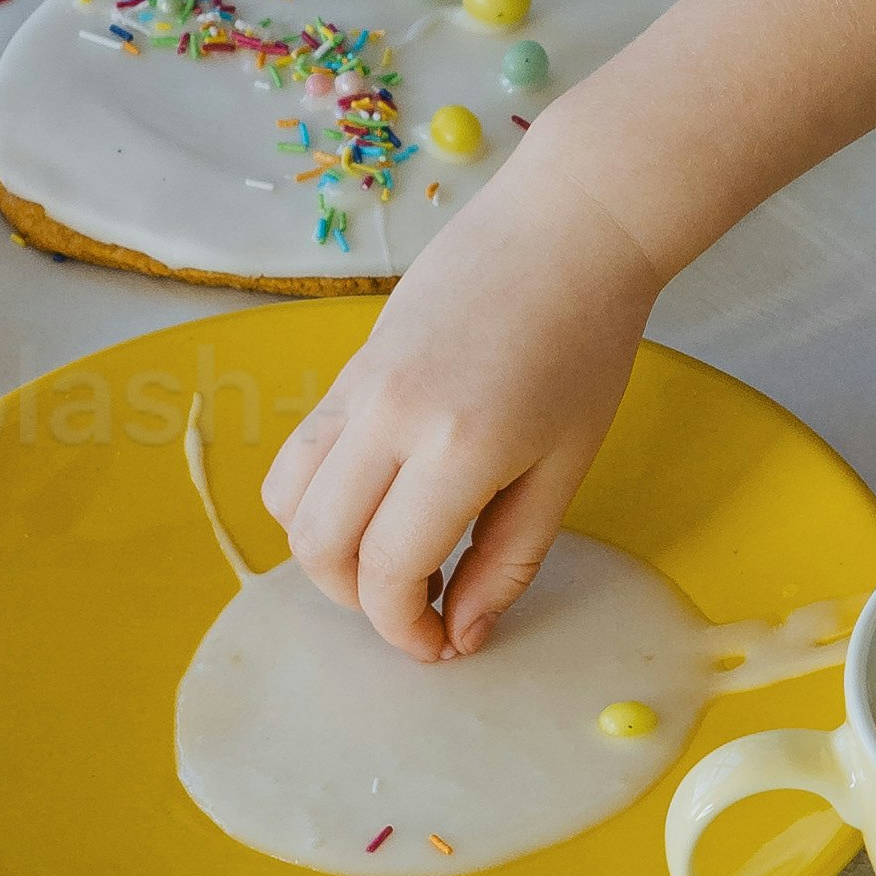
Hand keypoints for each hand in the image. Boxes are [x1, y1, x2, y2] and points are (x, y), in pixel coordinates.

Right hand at [260, 166, 667, 654]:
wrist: (566, 230)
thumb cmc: (587, 346)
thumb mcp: (567, 466)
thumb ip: (508, 559)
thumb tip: (460, 634)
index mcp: (457, 448)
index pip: (385, 572)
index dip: (404, 628)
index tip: (439, 644)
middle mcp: (389, 417)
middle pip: (318, 548)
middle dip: (358, 601)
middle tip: (418, 605)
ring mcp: (358, 387)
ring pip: (288, 502)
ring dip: (325, 551)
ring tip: (394, 553)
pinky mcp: (347, 367)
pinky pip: (300, 451)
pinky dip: (318, 498)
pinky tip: (380, 500)